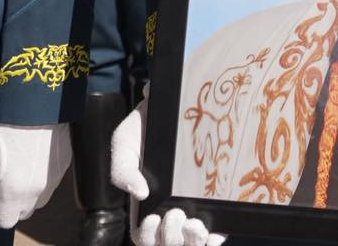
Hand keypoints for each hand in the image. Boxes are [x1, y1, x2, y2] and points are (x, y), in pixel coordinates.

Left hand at [0, 121, 72, 228]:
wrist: (36, 103)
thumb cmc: (5, 130)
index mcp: (15, 193)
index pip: (4, 221)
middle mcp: (38, 192)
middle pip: (23, 212)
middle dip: (12, 203)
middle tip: (3, 179)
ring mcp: (55, 179)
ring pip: (39, 199)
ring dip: (28, 192)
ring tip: (19, 167)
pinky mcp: (65, 165)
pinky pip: (51, 183)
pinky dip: (41, 178)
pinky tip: (33, 157)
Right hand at [113, 94, 227, 244]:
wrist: (169, 105)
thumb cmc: (143, 128)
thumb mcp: (123, 144)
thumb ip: (122, 170)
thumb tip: (139, 194)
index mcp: (144, 204)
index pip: (145, 235)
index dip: (149, 236)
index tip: (154, 217)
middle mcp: (168, 209)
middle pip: (170, 242)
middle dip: (172, 238)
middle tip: (176, 215)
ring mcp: (191, 205)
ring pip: (191, 241)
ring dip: (193, 241)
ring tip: (195, 224)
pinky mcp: (212, 199)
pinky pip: (215, 228)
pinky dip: (214, 238)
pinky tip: (215, 232)